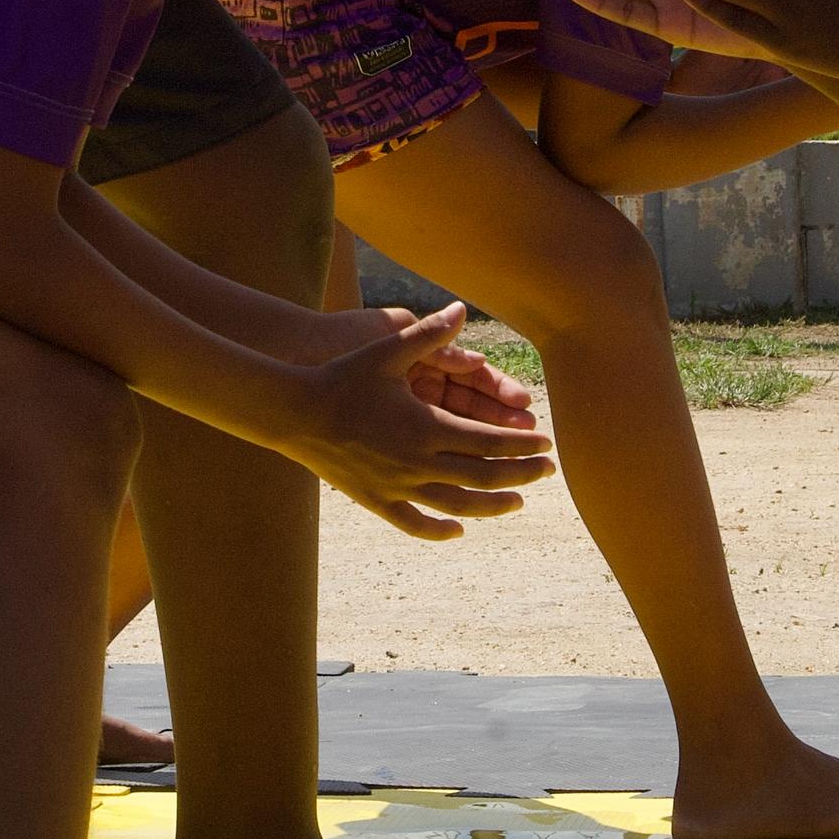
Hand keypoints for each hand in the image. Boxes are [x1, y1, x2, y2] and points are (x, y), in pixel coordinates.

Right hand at [285, 302, 556, 541]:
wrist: (292, 411)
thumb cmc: (342, 376)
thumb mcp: (387, 352)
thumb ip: (429, 335)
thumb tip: (461, 309)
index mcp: (427, 427)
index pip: (490, 442)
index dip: (522, 445)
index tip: (546, 444)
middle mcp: (417, 462)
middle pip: (483, 476)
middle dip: (521, 474)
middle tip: (547, 471)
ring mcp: (396, 486)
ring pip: (456, 505)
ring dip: (492, 505)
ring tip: (517, 503)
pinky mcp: (374, 500)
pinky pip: (413, 522)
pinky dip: (440, 529)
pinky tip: (459, 529)